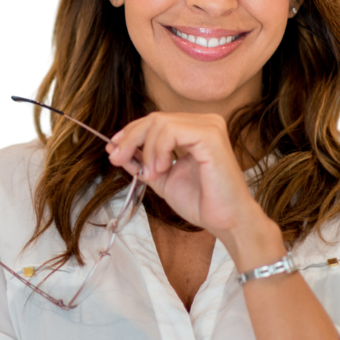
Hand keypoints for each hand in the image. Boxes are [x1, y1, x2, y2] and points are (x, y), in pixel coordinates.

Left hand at [105, 112, 261, 239]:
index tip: (113, 150)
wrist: (226, 221)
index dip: (130, 133)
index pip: (156, 121)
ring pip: (160, 122)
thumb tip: (115, 148)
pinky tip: (160, 169)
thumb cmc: (202, 202)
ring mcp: (210, 126)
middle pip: (155, 118)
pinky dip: (158, 150)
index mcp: (195, 129)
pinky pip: (172, 131)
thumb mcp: (162, 177)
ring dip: (146, 149)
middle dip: (130, 139)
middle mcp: (205, 122)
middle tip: (117, 159)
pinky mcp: (211, 136)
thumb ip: (142, 161)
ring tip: (149, 174)